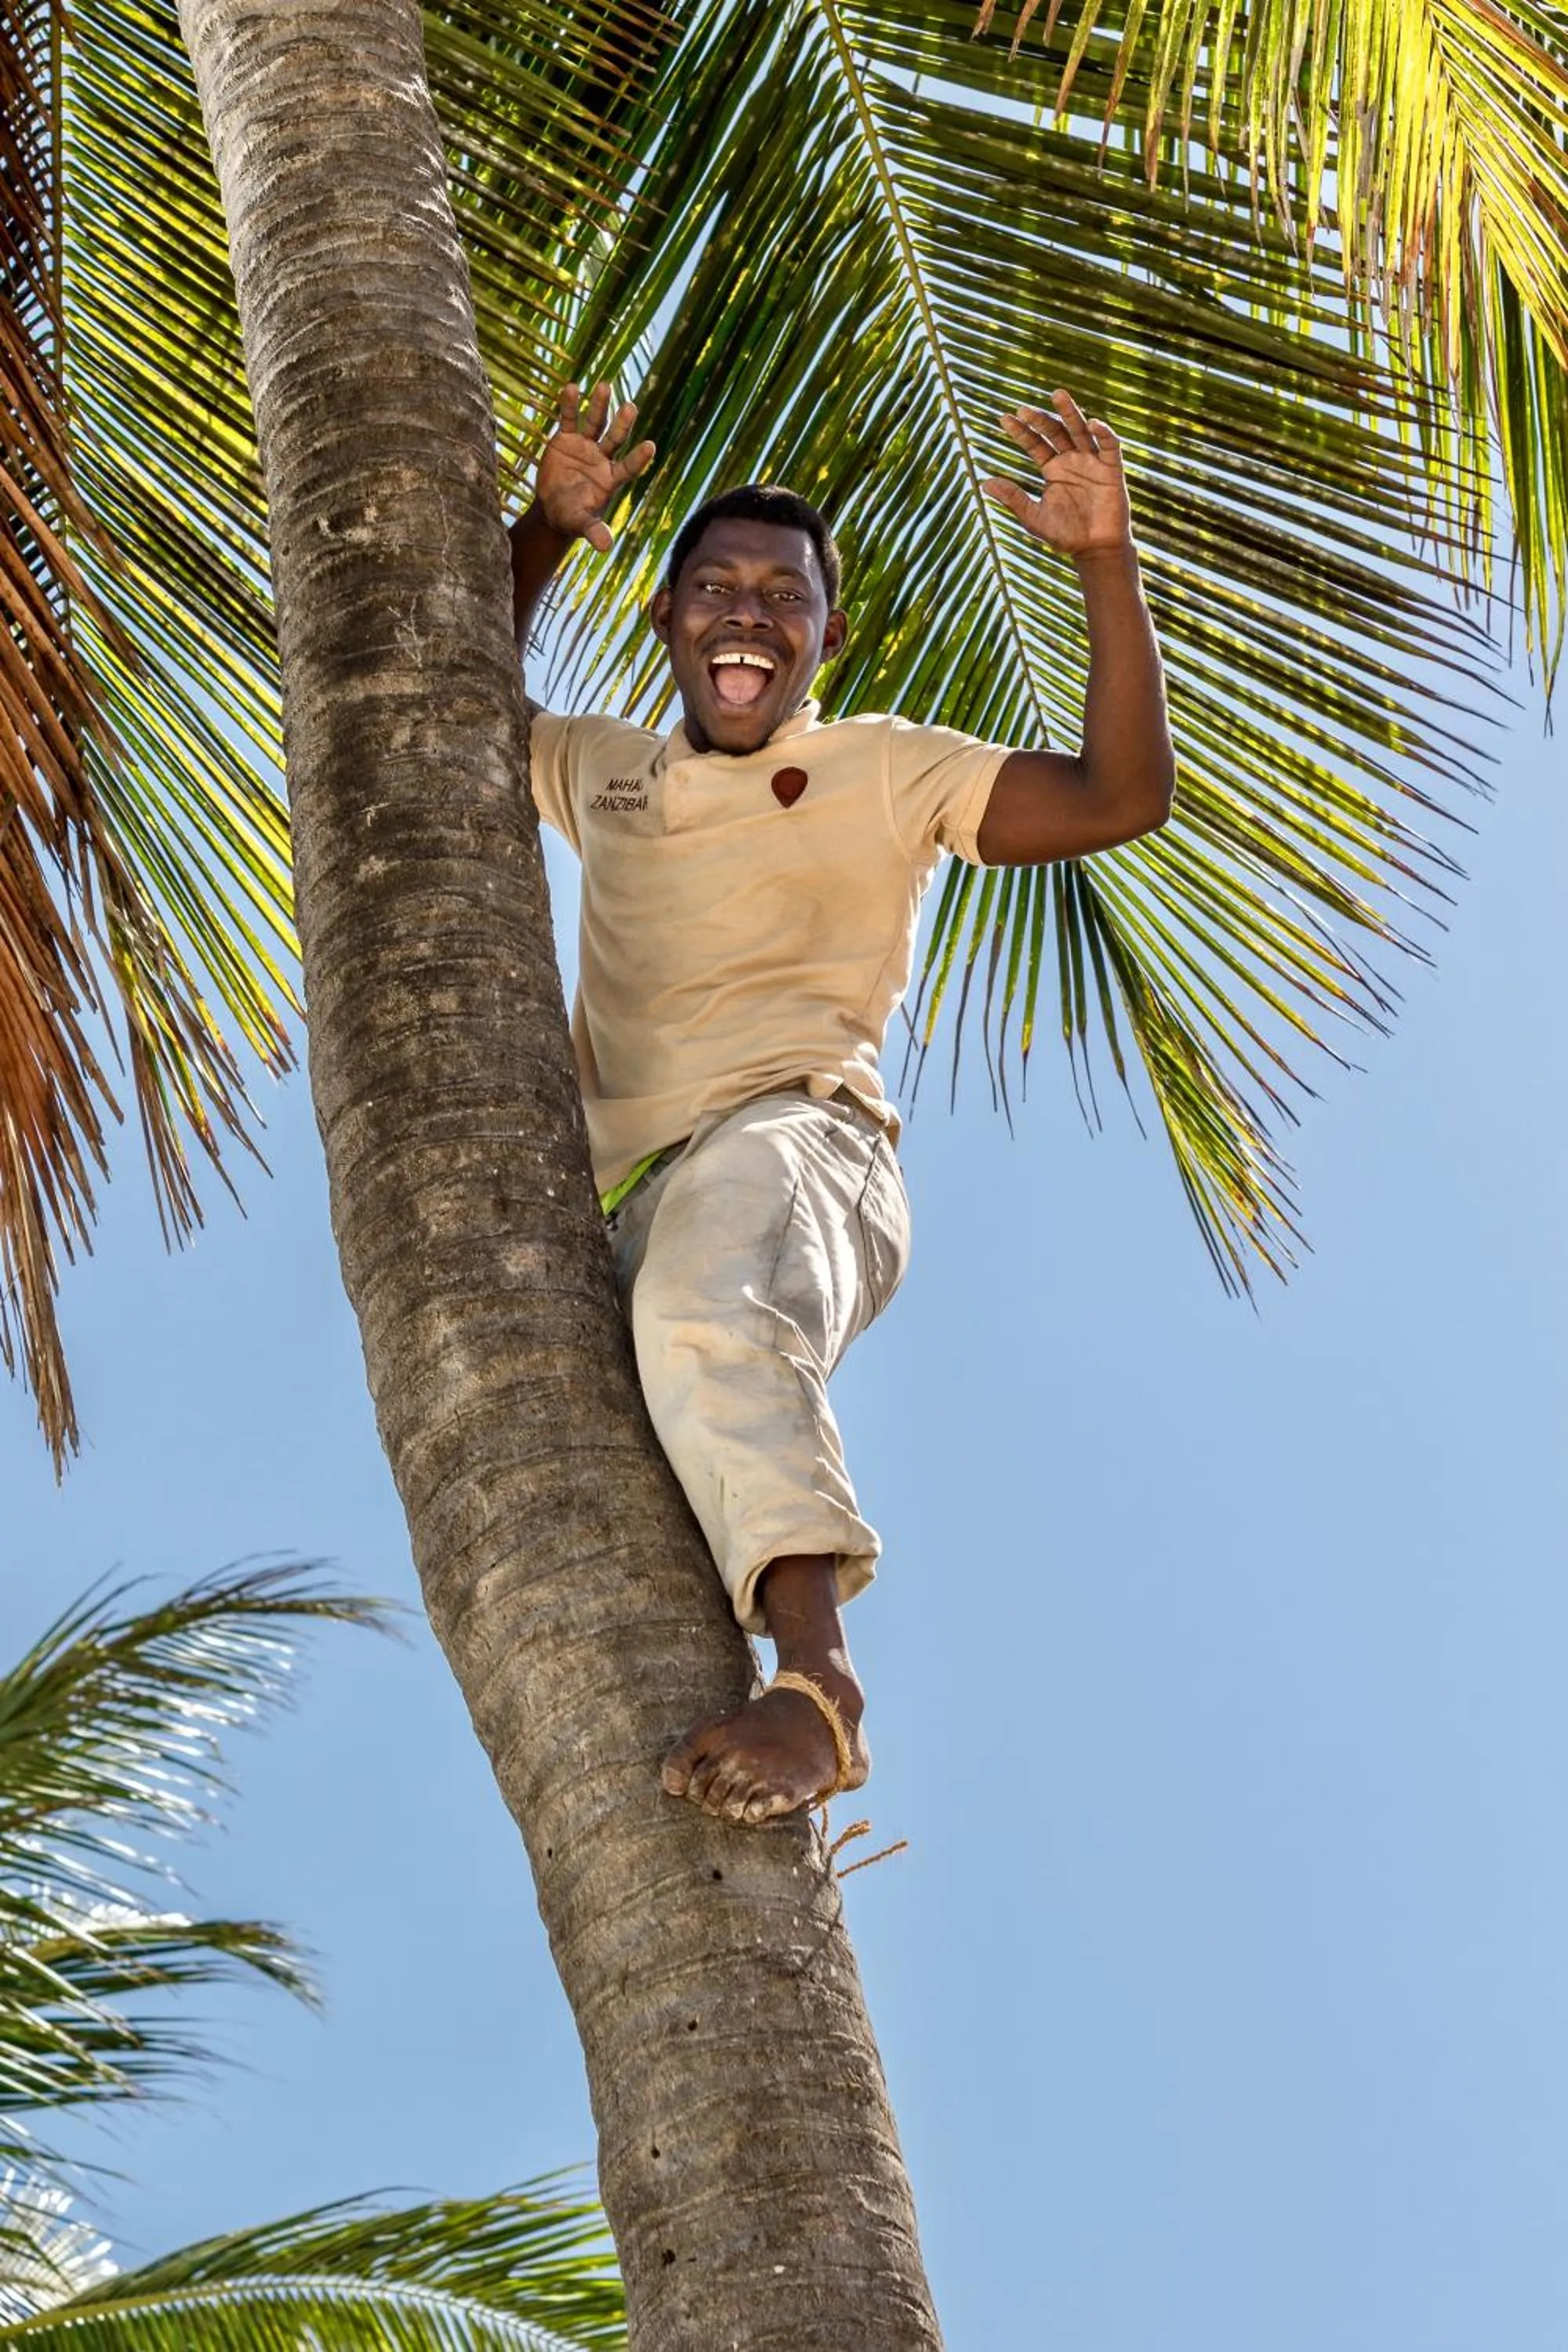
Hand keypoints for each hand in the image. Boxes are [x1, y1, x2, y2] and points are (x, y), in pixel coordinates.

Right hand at [529, 381, 656, 552]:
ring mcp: (585, 446)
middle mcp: (602, 458)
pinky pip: (569, 419)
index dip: (638, 458)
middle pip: (615, 439)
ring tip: (605, 386)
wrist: (553, 506)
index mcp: (611, 478)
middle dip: (622, 424)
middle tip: (631, 407)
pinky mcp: (566, 438)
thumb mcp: (581, 524)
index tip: (651, 446)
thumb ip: (594, 531)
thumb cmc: (572, 516)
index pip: (629, 466)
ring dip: (599, 406)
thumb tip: (605, 547)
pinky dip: (569, 404)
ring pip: (595, 423)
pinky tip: (572, 387)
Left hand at [982, 389, 1131, 557]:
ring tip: (1057, 395)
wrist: (1095, 550)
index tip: (1004, 418)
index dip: (1021, 432)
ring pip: (1080, 431)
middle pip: (1055, 431)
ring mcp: (1091, 462)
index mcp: (1052, 469)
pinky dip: (1104, 434)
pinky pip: (1109, 446)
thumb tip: (984, 484)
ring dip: (1069, 412)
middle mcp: (1071, 460)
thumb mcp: (1034, 518)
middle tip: (1024, 408)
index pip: (1034, 444)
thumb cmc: (1065, 535)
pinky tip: (1093, 424)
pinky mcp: (1112, 469)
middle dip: (1041, 419)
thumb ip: (1013, 499)